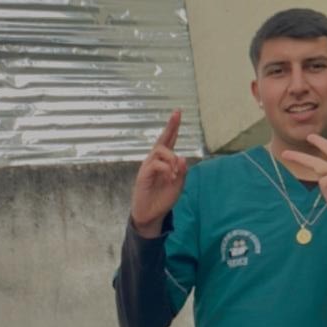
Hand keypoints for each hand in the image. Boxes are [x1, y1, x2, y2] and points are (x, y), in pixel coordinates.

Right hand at [130, 110, 188, 236]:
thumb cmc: (164, 198)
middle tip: (177, 113)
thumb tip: (182, 156)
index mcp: (164, 161)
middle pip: (162, 139)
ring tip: (176, 174)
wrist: (151, 215)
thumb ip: (182, 171)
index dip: (173, 127)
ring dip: (172, 159)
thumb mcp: (179, 185)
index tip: (178, 112)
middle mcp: (155, 160)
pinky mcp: (143, 175)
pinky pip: (156, 164)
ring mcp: (148, 166)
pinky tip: (171, 177)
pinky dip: (167, 169)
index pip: (169, 141)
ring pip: (161, 151)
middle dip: (170, 126)